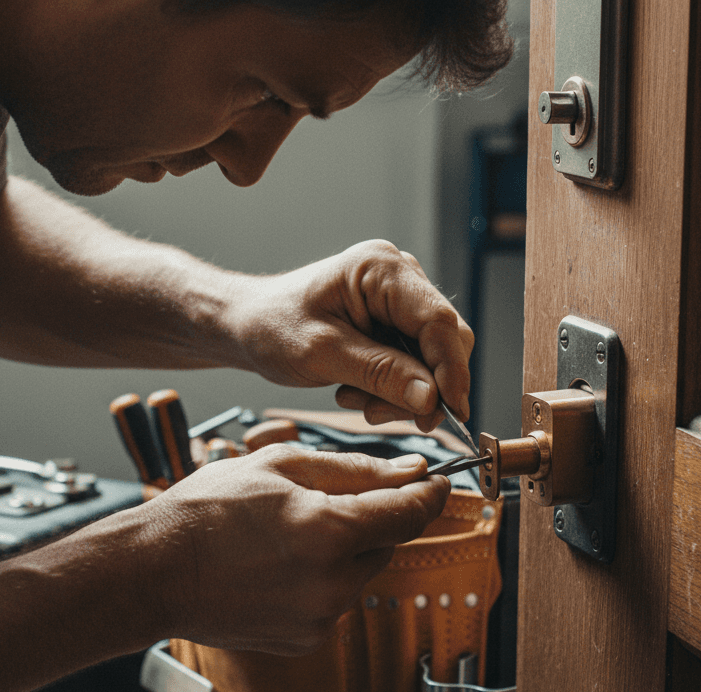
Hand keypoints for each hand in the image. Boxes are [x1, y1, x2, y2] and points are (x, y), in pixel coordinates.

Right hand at [133, 446, 448, 654]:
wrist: (154, 572)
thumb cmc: (205, 512)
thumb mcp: (280, 465)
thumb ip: (355, 469)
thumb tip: (410, 470)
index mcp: (330, 532)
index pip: (410, 512)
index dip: (429, 492)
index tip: (434, 481)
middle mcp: (333, 583)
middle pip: (387, 543)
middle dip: (370, 518)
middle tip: (324, 499)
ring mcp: (320, 617)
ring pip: (360, 573)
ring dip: (343, 550)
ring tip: (286, 533)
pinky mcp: (306, 639)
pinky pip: (334, 600)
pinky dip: (320, 579)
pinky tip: (277, 565)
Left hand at [227, 240, 473, 430]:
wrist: (248, 325)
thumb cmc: (273, 327)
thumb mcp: (322, 354)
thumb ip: (379, 373)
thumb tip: (431, 398)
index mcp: (381, 268)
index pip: (438, 322)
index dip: (451, 371)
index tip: (452, 412)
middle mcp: (399, 276)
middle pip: (444, 341)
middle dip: (422, 386)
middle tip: (379, 414)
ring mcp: (399, 298)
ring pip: (432, 357)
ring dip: (401, 391)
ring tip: (353, 399)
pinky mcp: (393, 320)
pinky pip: (414, 361)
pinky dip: (392, 386)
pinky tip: (356, 391)